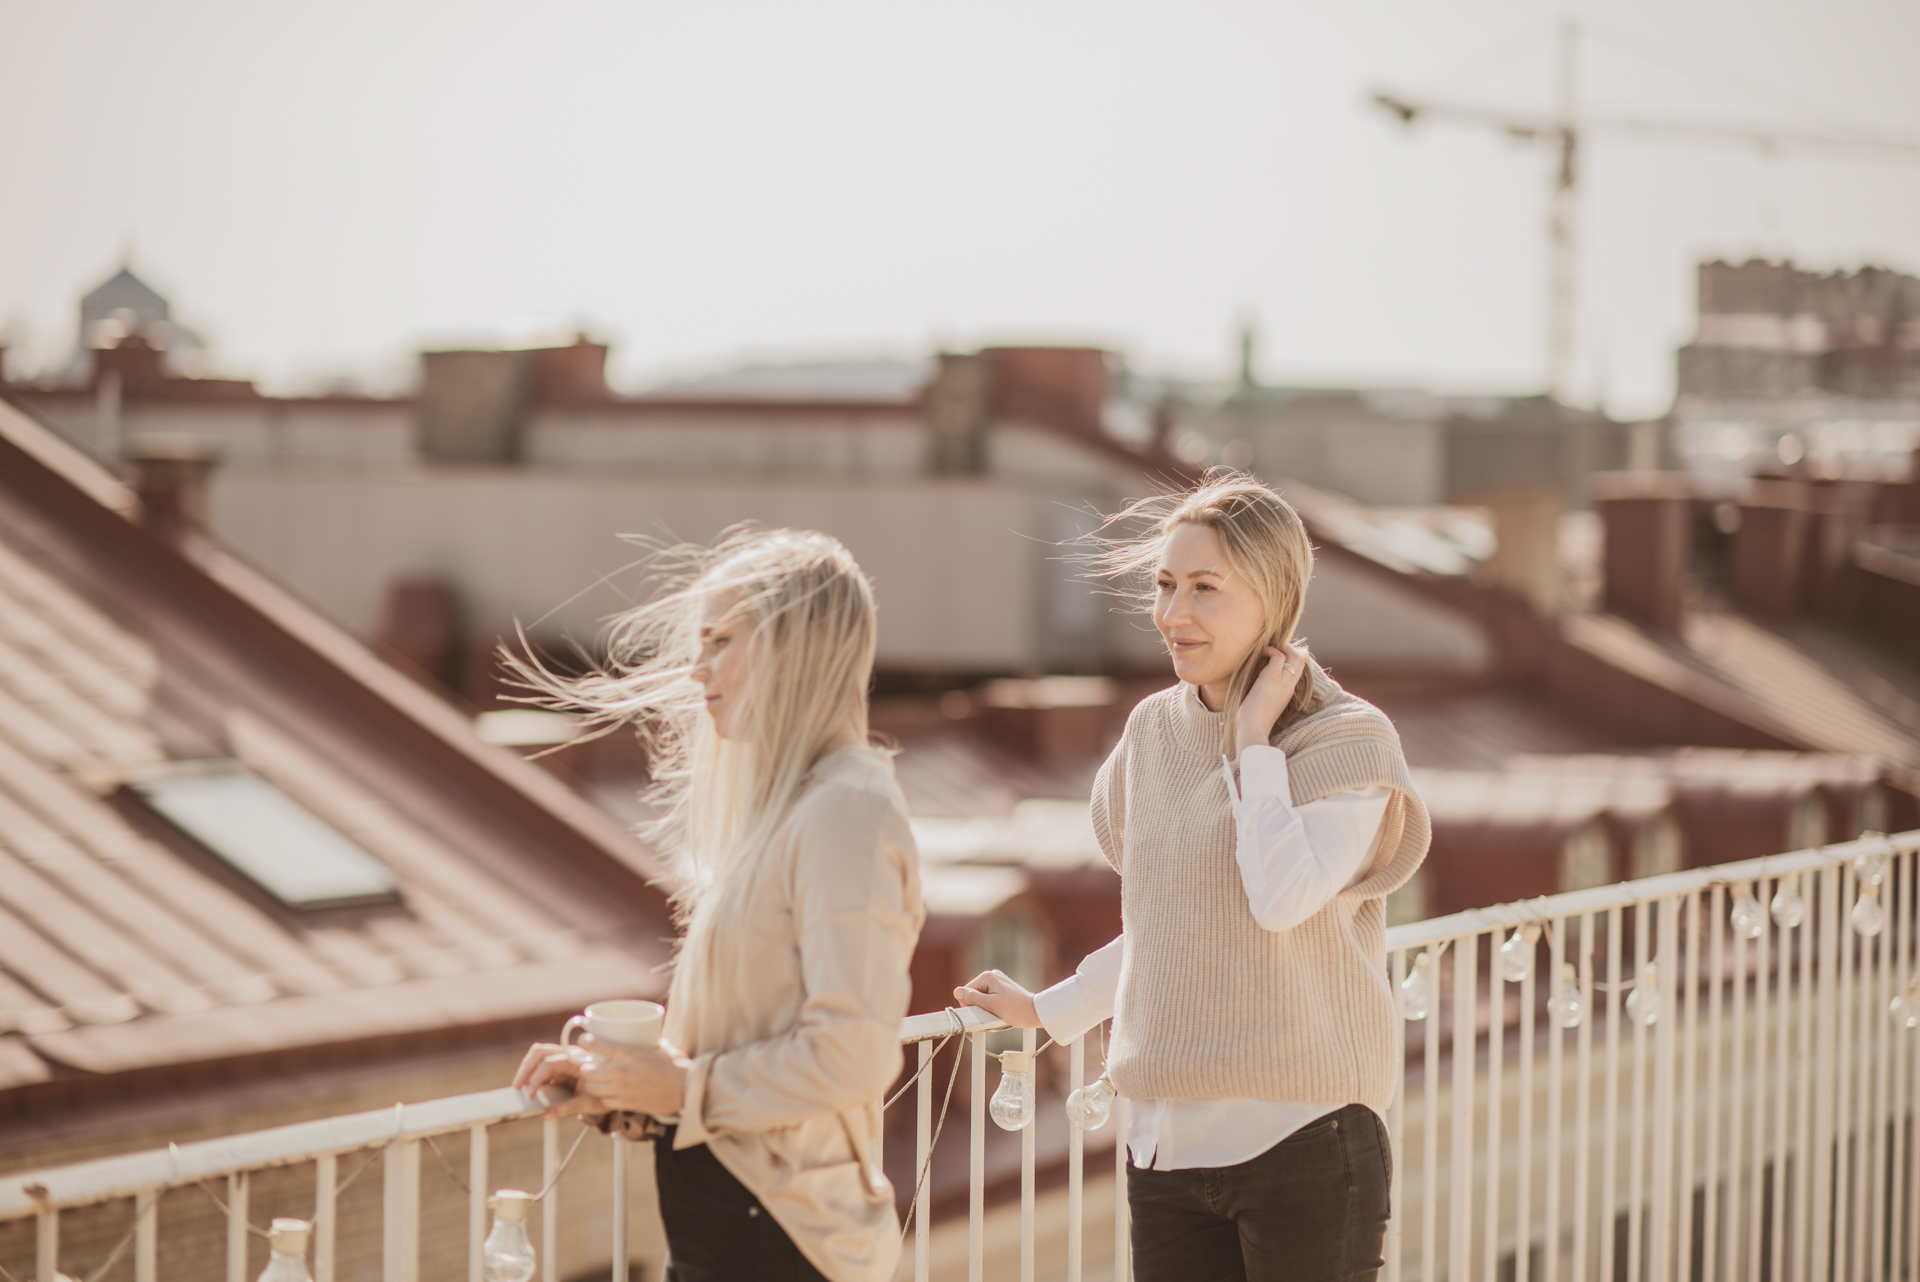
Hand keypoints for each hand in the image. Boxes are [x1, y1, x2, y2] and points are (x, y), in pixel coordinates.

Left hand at [513, 1036, 690, 1120]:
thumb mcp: (658, 1045)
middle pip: (588, 1070)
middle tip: (587, 1063)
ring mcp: (621, 1089)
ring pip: (593, 1087)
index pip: (596, 1046)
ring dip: (590, 1082)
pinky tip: (607, 1091)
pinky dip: (602, 1095)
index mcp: (628, 1054)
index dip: (586, 1042)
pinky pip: (604, 1100)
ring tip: (594, 1078)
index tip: (584, 1039)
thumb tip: (637, 1030)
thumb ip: (642, 1042)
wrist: (686, 1089)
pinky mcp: (625, 1103)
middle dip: (584, 1067)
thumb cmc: (676, 1064)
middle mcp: (621, 1072)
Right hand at [953, 970, 1042, 1028]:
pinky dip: (992, 1006)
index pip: (966, 992)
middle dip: (979, 1006)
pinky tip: (1002, 1010)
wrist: (1036, 1012)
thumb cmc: (1016, 1010)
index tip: (984, 1012)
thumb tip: (956, 991)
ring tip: (999, 1012)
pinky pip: (989, 998)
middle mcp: (992, 975)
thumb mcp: (992, 1006)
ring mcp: (997, 981)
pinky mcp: (1002, 988)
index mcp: (987, 976)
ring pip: (981, 997)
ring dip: (986, 1008)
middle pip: (974, 994)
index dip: (971, 1006)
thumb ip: (973, 998)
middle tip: (993, 1013)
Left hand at [1235, 642, 1307, 754]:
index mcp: (1289, 692)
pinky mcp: (1271, 677)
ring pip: (1294, 656)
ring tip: (1269, 648)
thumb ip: (1270, 694)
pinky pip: (1278, 656)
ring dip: (1283, 647)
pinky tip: (1261, 652)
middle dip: (1291, 650)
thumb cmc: (1255, 721)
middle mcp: (1289, 686)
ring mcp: (1282, 681)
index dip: (1293, 659)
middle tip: (1278, 647)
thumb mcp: (1268, 705)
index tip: (1282, 654)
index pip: (1299, 670)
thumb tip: (1260, 688)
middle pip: (1301, 661)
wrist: (1254, 729)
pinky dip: (1271, 650)